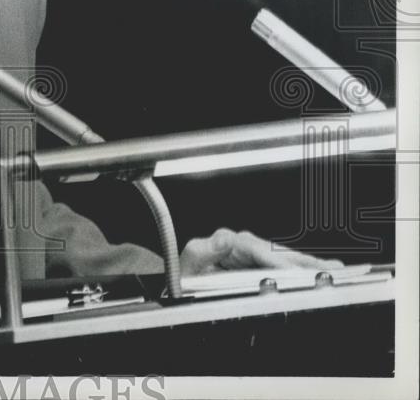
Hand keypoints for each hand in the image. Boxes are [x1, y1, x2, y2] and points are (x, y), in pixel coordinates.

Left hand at [180, 228, 342, 275]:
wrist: (183, 282)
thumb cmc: (185, 274)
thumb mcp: (188, 263)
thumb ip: (202, 250)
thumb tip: (224, 239)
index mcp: (227, 241)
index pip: (257, 249)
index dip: (278, 260)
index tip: (294, 272)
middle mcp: (243, 244)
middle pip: (279, 253)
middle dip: (305, 262)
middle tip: (332, 270)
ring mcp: (254, 254)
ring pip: (286, 259)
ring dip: (311, 266)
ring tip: (337, 272)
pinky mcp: (261, 265)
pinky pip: (286, 267)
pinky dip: (305, 271)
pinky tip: (324, 273)